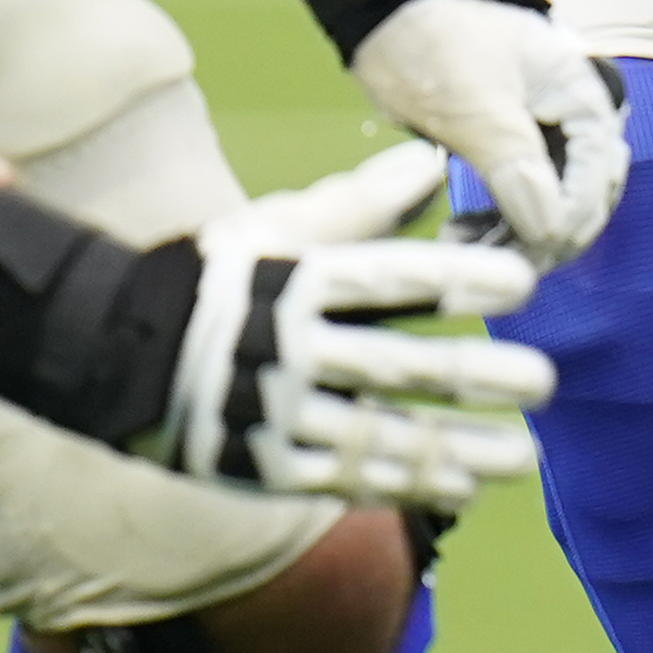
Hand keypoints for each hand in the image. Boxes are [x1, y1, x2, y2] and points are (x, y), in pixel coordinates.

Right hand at [0, 146, 551, 513]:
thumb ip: (358, 205)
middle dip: (473, 376)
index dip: (456, 279)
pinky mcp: (264, 467)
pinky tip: (464, 487)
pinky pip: (345, 482)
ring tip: (527, 456)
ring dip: (458, 449)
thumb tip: (432, 165)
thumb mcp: (274, 229)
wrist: (109, 354)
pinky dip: (406, 487)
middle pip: (394, 364)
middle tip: (543, 381)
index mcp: (293, 281)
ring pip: (380, 435)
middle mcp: (287, 349)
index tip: (520, 283)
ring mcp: (274, 414)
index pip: (386, 278)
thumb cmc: (212, 281)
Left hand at [347, 0, 630, 261]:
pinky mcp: (508, 147)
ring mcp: (541, 133)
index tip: (529, 250)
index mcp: (579, 93)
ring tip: (467, 249)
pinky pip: (521, 197)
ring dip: (519, 235)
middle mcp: (571, 116)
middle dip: (546, 235)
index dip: (568, 219)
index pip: (595, 174)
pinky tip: (466, 234)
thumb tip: (551, 228)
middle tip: (495, 263)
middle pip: (582, 194)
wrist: (385, 10)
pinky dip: (500, 223)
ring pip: (551, 203)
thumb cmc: (432, 42)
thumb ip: (515, 161)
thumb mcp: (473, 101)